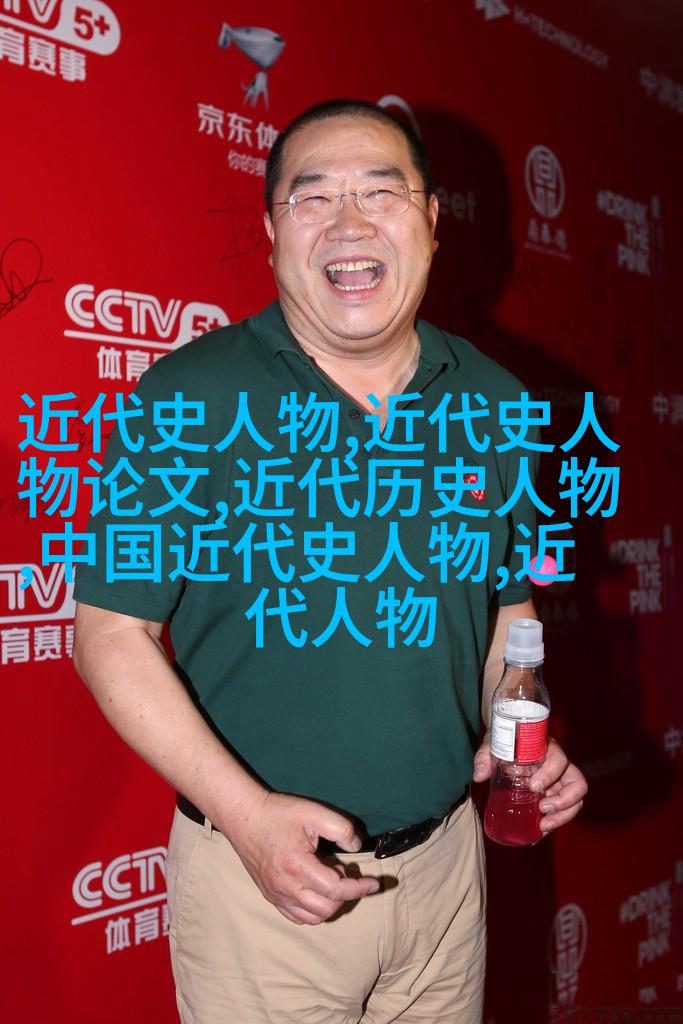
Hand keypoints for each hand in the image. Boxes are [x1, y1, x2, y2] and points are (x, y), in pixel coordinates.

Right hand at [225, 791, 380, 924]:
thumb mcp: (315, 812)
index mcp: (298, 866)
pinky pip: (297, 917)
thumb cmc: (279, 813)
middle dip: (345, 893)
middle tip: (341, 867)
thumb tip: (356, 847)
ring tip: (327, 877)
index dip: (359, 888)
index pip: (336, 890)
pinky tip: (315, 889)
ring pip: (313, 917)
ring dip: (330, 903)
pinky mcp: (270, 896)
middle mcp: (285, 887)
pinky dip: (313, 910)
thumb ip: (342, 829)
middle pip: (327, 908)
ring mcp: (275, 895)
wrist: (244, 816)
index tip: (375, 882)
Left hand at [473, 735, 586, 833]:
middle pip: (577, 784)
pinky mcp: (553, 795)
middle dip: (564, 801)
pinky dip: (553, 824)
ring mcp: (559, 782)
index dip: (550, 774)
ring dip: (563, 816)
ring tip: (543, 826)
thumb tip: (479, 775)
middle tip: (542, 809)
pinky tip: (537, 834)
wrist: (509, 738)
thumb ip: (485, 757)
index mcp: (548, 749)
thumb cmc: (506, 739)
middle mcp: (559, 767)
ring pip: (575, 801)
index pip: (559, 760)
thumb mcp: (494, 743)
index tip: (533, 786)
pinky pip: (562, 811)